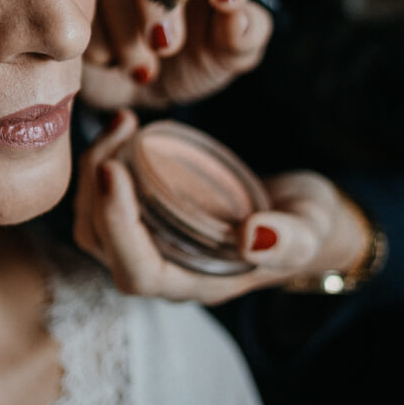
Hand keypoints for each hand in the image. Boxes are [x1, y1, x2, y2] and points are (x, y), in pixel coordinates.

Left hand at [71, 110, 368, 303]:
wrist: (300, 214)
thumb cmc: (305, 225)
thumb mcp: (311, 229)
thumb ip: (290, 240)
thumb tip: (253, 236)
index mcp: (196, 282)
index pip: (136, 273)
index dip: (116, 225)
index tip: (114, 169)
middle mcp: (164, 269)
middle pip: (100, 244)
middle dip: (95, 187)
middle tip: (118, 130)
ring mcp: (150, 242)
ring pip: (93, 220)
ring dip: (94, 170)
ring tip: (122, 123)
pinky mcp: (144, 215)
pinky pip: (103, 198)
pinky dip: (102, 163)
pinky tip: (123, 128)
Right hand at [82, 0, 271, 110]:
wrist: (136, 92)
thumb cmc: (192, 62)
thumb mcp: (226, 57)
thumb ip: (244, 38)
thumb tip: (238, 17)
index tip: (224, 0)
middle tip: (166, 45)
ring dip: (128, 30)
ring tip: (142, 69)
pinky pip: (80, 1)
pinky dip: (100, 41)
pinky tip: (112, 61)